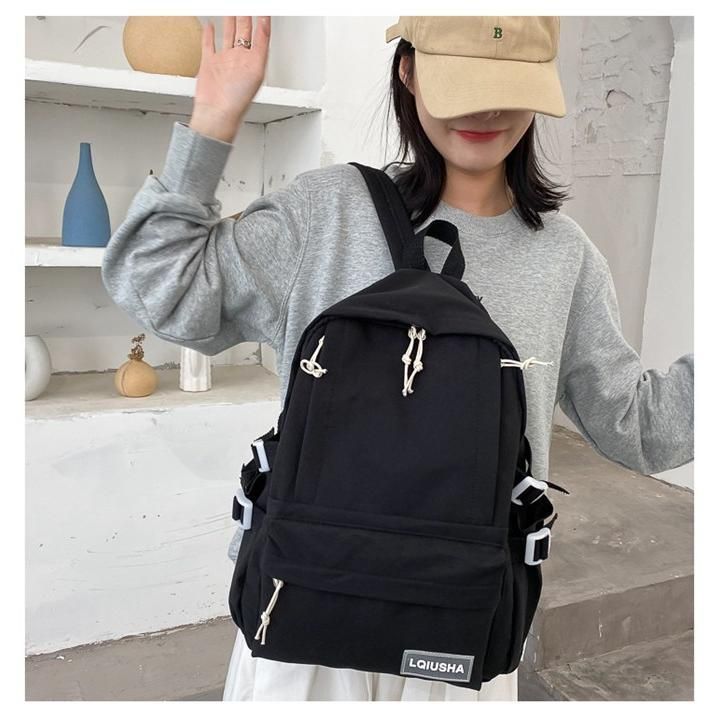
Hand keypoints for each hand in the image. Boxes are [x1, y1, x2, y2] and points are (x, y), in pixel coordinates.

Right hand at [190, 16, 271, 141]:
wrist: (217, 112)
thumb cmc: (238, 99)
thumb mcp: (257, 69)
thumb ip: (262, 45)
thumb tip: (265, 24)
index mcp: (254, 61)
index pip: (260, 35)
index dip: (262, 20)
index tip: (263, 8)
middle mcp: (240, 59)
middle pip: (244, 30)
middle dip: (245, 15)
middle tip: (245, 5)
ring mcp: (224, 61)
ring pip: (228, 34)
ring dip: (230, 20)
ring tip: (231, 8)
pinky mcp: (209, 63)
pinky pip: (209, 44)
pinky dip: (209, 33)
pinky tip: (211, 24)